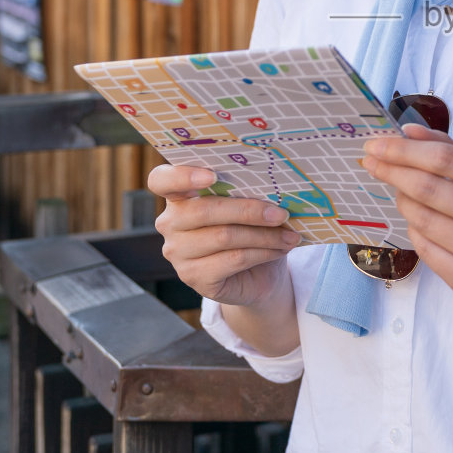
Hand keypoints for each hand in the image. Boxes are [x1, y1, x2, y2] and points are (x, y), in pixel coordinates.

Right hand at [149, 164, 301, 306]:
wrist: (257, 274)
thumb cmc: (250, 229)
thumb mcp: (248, 205)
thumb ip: (247, 191)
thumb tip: (274, 186)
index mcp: (179, 195)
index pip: (162, 180)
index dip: (182, 175)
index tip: (212, 175)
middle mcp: (170, 223)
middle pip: (205, 210)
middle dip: (249, 210)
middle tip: (282, 213)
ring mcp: (177, 252)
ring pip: (224, 236)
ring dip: (264, 235)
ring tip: (290, 235)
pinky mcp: (193, 277)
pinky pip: (232, 260)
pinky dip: (262, 253)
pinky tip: (280, 249)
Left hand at [362, 124, 452, 316]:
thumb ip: (451, 150)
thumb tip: (408, 131)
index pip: (446, 159)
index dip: (405, 150)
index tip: (376, 144)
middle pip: (430, 188)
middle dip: (393, 171)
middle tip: (370, 162)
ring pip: (423, 220)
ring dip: (402, 201)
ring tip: (400, 192)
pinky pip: (425, 248)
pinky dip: (413, 230)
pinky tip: (416, 222)